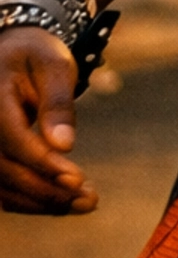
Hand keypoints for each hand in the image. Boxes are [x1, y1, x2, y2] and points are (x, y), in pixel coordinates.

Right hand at [0, 28, 96, 213]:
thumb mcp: (54, 64)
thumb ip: (58, 103)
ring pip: (3, 187)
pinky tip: (66, 202)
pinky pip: (3, 189)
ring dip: (43, 201)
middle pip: (5, 170)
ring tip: (85, 203)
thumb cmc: (37, 55)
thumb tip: (64, 146)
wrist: (13, 54)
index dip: (43, 162)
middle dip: (47, 190)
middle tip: (89, 200)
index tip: (77, 179)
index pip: (12, 139)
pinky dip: (33, 200)